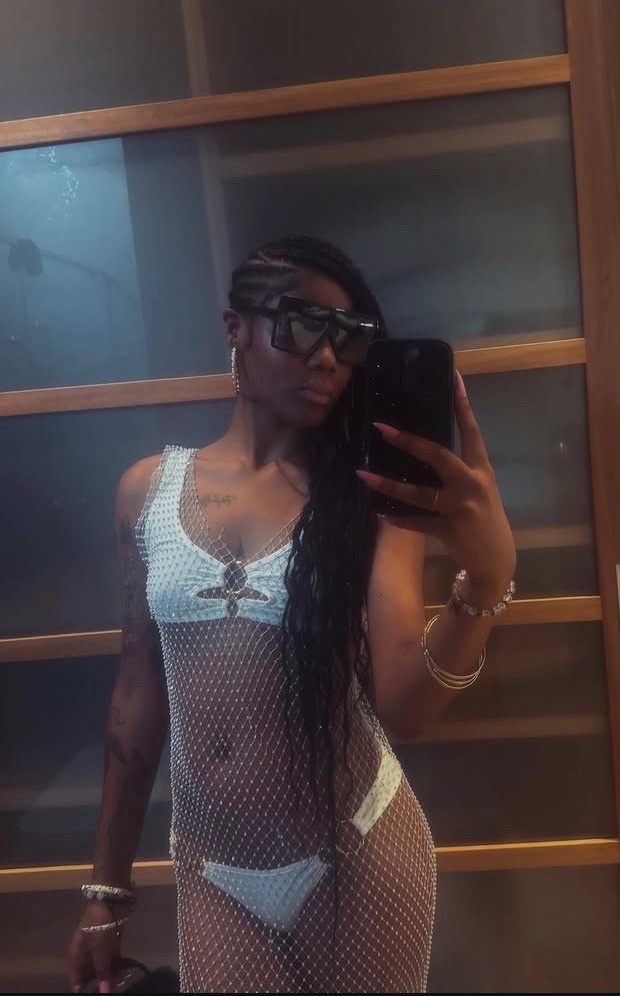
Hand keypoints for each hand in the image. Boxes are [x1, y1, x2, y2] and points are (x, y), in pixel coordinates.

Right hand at [68, 901, 126, 993]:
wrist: (111, 899)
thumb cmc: (98, 923)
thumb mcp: (99, 949)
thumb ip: (102, 971)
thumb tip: (104, 992)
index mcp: (76, 957)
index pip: (76, 981)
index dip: (83, 991)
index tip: (95, 995)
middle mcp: (87, 956)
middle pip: (91, 978)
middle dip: (100, 985)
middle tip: (112, 990)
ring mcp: (100, 950)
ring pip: (104, 970)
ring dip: (112, 977)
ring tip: (121, 983)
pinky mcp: (112, 945)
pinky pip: (115, 961)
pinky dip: (119, 967)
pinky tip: (126, 973)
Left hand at [357, 370, 515, 603]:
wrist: (497, 561)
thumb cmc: (484, 519)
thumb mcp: (478, 490)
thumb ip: (458, 471)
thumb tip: (422, 451)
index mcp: (481, 469)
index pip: (471, 431)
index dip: (462, 404)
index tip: (453, 377)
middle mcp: (471, 484)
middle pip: (438, 455)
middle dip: (408, 441)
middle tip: (381, 429)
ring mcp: (460, 507)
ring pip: (418, 493)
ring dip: (387, 485)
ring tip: (363, 474)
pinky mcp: (448, 530)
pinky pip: (415, 522)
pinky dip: (396, 519)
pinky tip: (378, 513)